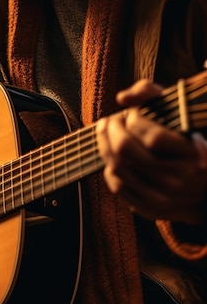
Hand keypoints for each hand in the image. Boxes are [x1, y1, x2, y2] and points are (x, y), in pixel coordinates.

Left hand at [96, 79, 206, 223]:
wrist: (205, 191)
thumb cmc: (186, 143)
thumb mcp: (180, 114)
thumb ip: (152, 94)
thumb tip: (122, 98)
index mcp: (192, 154)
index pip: (153, 136)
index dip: (134, 120)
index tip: (131, 114)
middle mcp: (178, 178)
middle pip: (126, 151)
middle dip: (111, 130)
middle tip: (110, 122)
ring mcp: (163, 196)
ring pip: (117, 168)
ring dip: (106, 147)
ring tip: (109, 136)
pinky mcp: (149, 209)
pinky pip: (118, 187)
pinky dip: (110, 169)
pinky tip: (115, 158)